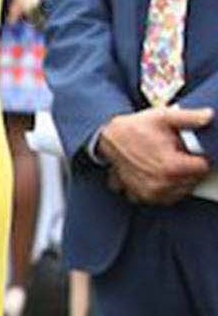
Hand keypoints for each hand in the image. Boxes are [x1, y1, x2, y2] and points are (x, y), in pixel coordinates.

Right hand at [97, 106, 212, 204]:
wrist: (108, 138)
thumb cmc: (134, 128)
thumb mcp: (164, 117)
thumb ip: (190, 118)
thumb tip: (208, 116)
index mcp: (171, 166)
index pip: (202, 168)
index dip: (201, 156)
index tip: (193, 151)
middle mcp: (161, 184)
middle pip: (193, 182)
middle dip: (191, 169)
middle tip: (180, 154)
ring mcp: (150, 193)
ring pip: (180, 192)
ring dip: (180, 181)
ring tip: (170, 164)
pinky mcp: (140, 196)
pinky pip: (163, 199)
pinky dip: (165, 190)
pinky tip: (161, 176)